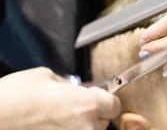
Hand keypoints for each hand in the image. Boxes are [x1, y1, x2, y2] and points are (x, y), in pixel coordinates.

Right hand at [0, 67, 120, 129]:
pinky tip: (51, 124)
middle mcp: (87, 128)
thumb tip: (75, 90)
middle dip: (93, 112)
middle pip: (103, 122)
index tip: (95, 94)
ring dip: (81, 124)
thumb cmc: (18, 94)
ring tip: (59, 117)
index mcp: (87, 105)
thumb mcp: (47, 77)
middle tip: (74, 105)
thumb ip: (69, 85)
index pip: (115, 105)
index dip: (106, 98)